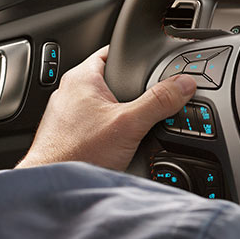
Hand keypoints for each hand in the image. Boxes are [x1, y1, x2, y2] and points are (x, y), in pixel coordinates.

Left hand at [16, 47, 195, 172]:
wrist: (55, 187)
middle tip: (154, 98)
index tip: (156, 60)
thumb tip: (184, 84)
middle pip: (113, 79)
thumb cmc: (76, 153)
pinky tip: (123, 143)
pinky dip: (112, 129)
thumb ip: (159, 101)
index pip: (113, 51)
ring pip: (105, 104)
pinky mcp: (70, 133)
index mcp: (82, 78)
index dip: (136, 54)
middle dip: (134, 89)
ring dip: (124, 112)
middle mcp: (71, 92)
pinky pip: (98, 123)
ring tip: (140, 124)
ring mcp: (68, 113)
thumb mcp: (129, 124)